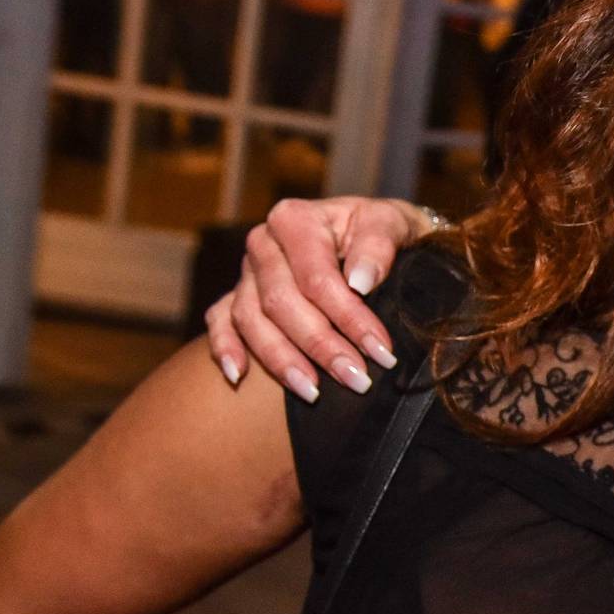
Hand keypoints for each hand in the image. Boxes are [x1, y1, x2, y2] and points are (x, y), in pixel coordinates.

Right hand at [204, 196, 432, 398]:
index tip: (381, 351)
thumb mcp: (392, 223)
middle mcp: (263, 243)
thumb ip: (378, 245)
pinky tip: (238, 377)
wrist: (372, 231)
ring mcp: (247, 272)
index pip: (316, 278)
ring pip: (251, 320)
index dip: (349, 317)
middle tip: (357, 380)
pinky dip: (225, 348)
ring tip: (312, 392)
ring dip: (281, 360)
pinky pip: (221, 322)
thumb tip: (360, 282)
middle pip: (281, 303)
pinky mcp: (238, 294)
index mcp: (296, 220)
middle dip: (321, 347)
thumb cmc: (383, 228)